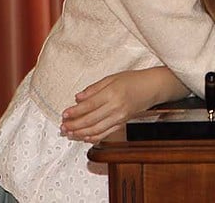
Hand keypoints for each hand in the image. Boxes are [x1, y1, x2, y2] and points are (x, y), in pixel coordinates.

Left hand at [60, 67, 188, 142]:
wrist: (152, 87)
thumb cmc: (133, 79)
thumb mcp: (112, 77)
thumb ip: (94, 88)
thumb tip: (78, 98)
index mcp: (112, 93)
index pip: (89, 105)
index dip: (75, 111)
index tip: (64, 114)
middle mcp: (115, 107)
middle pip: (90, 120)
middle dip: (74, 125)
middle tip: (63, 127)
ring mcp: (119, 117)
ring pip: (96, 130)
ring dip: (80, 133)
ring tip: (70, 133)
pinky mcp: (122, 123)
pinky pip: (106, 133)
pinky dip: (93, 137)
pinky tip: (84, 137)